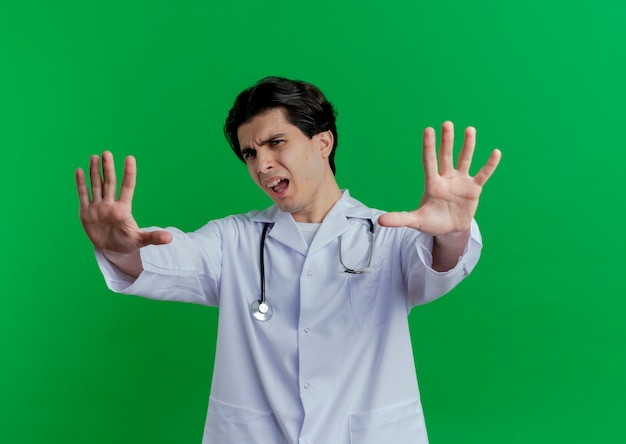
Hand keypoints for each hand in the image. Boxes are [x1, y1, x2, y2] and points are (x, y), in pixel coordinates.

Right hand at [75, 151, 171, 252]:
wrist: (110, 249)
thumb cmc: (127, 242)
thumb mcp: (140, 240)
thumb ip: (153, 237)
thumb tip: (170, 238)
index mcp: (123, 209)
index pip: (127, 187)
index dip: (129, 174)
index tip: (130, 158)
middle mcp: (110, 204)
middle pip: (109, 183)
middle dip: (108, 168)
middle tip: (107, 153)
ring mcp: (98, 207)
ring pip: (96, 186)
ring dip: (94, 172)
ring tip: (94, 157)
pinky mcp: (86, 212)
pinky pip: (84, 196)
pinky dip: (81, 184)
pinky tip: (80, 170)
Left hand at [378, 121, 500, 234]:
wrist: (449, 229)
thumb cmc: (431, 222)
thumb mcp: (416, 221)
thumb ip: (400, 219)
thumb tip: (380, 221)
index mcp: (432, 184)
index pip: (429, 162)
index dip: (429, 147)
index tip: (428, 130)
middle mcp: (446, 178)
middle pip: (446, 156)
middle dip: (447, 141)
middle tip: (447, 124)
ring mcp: (461, 182)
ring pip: (464, 160)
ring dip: (468, 146)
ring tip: (470, 129)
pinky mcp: (474, 189)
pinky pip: (482, 174)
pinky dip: (489, 165)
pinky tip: (496, 152)